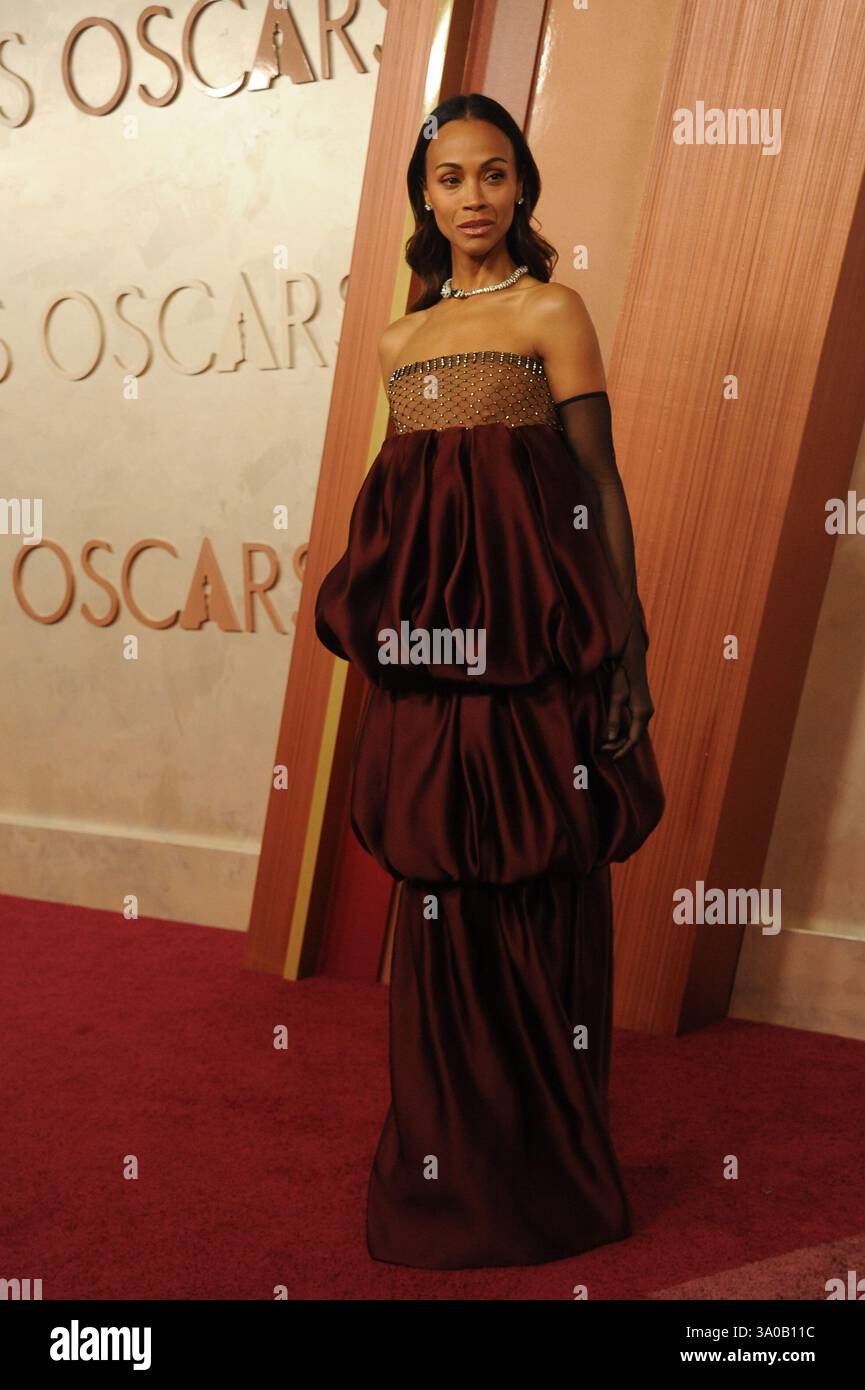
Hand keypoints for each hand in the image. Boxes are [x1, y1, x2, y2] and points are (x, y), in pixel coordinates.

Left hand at [600, 627, 654, 758]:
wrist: (632, 660)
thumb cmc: (623, 676)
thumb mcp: (615, 697)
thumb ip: (613, 718)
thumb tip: (609, 738)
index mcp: (642, 713)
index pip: (633, 739)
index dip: (622, 750)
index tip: (612, 758)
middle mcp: (647, 714)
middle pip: (635, 738)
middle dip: (620, 747)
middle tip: (604, 751)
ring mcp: (646, 710)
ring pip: (635, 732)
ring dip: (622, 740)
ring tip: (606, 745)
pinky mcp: (642, 707)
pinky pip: (635, 725)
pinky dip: (625, 732)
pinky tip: (614, 734)